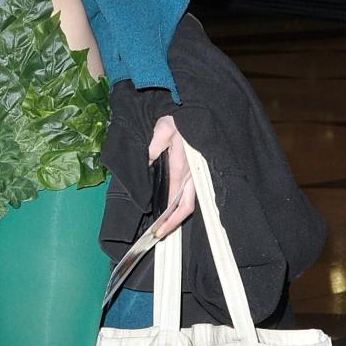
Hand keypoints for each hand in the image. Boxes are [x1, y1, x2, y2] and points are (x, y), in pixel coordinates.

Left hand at [147, 114, 195, 238]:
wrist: (199, 110)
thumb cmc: (180, 117)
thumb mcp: (163, 128)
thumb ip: (154, 147)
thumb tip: (147, 162)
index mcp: (182, 167)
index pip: (175, 201)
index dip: (168, 219)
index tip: (157, 231)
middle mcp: (191, 175)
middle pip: (186, 207)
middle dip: (173, 224)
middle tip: (159, 236)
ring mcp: (196, 174)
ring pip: (191, 202)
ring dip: (178, 217)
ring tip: (165, 228)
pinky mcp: (197, 171)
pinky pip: (192, 193)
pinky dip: (183, 205)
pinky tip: (174, 210)